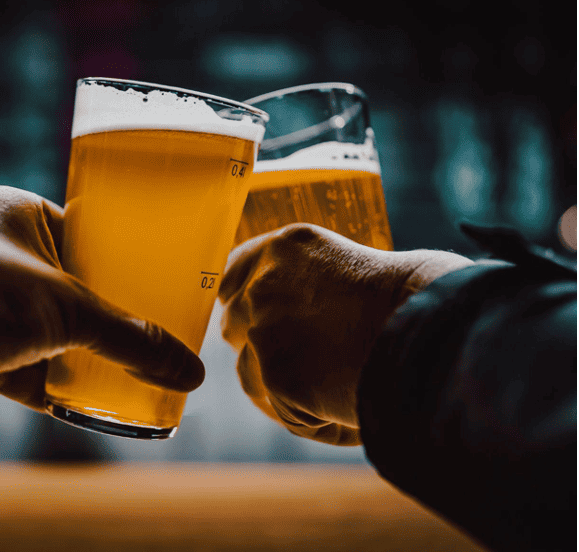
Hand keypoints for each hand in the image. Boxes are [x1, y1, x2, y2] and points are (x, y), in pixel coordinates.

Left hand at [0, 186, 203, 412]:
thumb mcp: (68, 311)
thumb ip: (130, 339)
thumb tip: (189, 373)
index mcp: (17, 214)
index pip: (84, 235)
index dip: (121, 264)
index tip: (158, 288)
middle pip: (67, 290)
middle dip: (104, 319)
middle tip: (151, 339)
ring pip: (43, 333)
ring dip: (80, 359)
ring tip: (132, 378)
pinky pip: (18, 368)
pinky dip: (50, 388)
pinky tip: (90, 409)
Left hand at [218, 223, 471, 444]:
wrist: (437, 330)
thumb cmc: (421, 296)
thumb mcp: (359, 266)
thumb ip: (316, 283)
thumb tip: (308, 314)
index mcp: (286, 248)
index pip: (233, 272)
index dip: (242, 298)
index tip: (250, 315)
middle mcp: (264, 285)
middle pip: (234, 323)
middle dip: (258, 344)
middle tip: (303, 362)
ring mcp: (265, 332)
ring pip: (251, 374)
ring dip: (283, 390)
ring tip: (338, 395)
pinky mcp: (278, 379)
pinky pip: (286, 411)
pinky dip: (316, 421)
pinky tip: (352, 416)